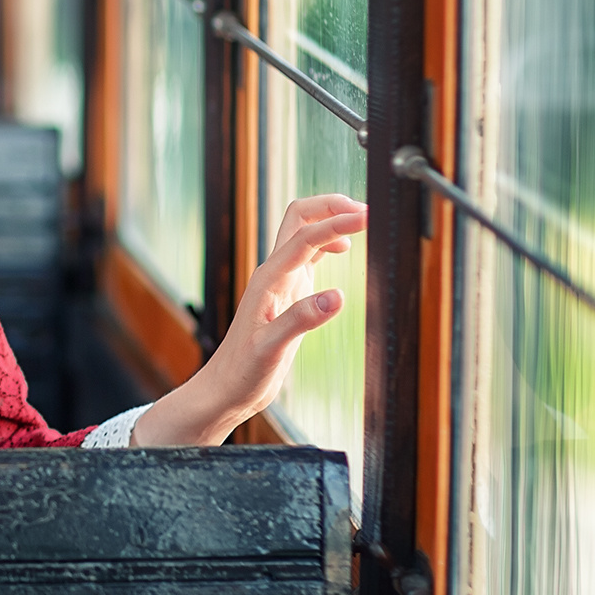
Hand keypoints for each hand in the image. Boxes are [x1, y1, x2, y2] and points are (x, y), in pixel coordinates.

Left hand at [133, 194, 367, 446]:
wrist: (227, 388)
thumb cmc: (243, 372)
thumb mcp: (272, 349)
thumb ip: (301, 320)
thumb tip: (337, 296)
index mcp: (269, 280)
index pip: (306, 237)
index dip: (336, 223)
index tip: (368, 216)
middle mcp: (274, 273)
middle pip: (299, 218)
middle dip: (330, 206)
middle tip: (365, 210)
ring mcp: (281, 281)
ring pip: (304, 232)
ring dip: (330, 220)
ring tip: (362, 221)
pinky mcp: (288, 293)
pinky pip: (308, 255)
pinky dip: (328, 242)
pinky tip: (345, 249)